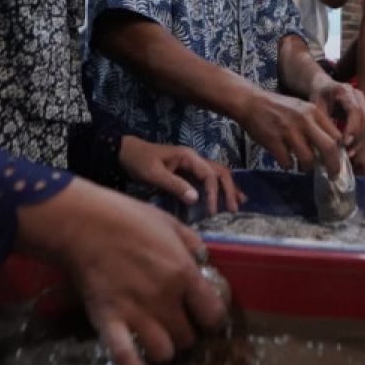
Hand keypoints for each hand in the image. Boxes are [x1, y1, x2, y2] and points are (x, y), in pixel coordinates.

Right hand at [15, 178, 226, 364]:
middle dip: (185, 335)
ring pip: (164, 353)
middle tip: (175, 327)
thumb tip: (204, 259)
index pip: (213, 315)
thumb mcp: (169, 221)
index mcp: (184, 273)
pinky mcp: (109, 321)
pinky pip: (126, 357)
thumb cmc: (127, 217)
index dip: (211, 321)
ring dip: (163, 351)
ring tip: (157, 342)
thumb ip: (192, 242)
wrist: (83, 222)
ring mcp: (137, 312)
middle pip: (188, 338)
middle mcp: (166, 298)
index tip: (203, 318)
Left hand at [117, 136, 243, 214]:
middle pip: (220, 172)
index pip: (210, 175)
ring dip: (228, 187)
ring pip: (217, 174)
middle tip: (233, 209)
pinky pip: (209, 178)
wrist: (126, 152)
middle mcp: (195, 158)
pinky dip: (219, 187)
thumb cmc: (139, 161)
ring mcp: (192, 164)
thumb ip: (175, 185)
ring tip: (239, 203)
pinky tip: (224, 197)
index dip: (213, 194)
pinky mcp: (188, 171)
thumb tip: (196, 199)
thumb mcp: (154, 174)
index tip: (212, 212)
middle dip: (229, 190)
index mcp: (189, 157)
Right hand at [237, 88, 343, 175]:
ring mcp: (288, 131)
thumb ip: (316, 124)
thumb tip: (331, 147)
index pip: (336, 136)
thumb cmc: (279, 107)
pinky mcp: (273, 141)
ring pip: (308, 159)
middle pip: (328, 148)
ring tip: (304, 165)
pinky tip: (285, 160)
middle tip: (333, 175)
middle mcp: (304, 120)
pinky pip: (287, 162)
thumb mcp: (302, 109)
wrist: (251, 102)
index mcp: (313, 112)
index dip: (339, 152)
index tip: (337, 161)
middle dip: (333, 166)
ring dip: (308, 167)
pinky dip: (288, 165)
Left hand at [307, 75, 364, 152]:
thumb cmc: (318, 98)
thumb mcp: (316, 108)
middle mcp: (358, 95)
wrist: (324, 87)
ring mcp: (364, 102)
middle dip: (358, 137)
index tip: (344, 143)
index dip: (352, 128)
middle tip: (346, 151)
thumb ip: (324, 124)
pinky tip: (351, 148)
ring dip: (361, 140)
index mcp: (344, 91)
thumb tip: (331, 145)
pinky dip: (361, 139)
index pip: (355, 110)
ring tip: (348, 152)